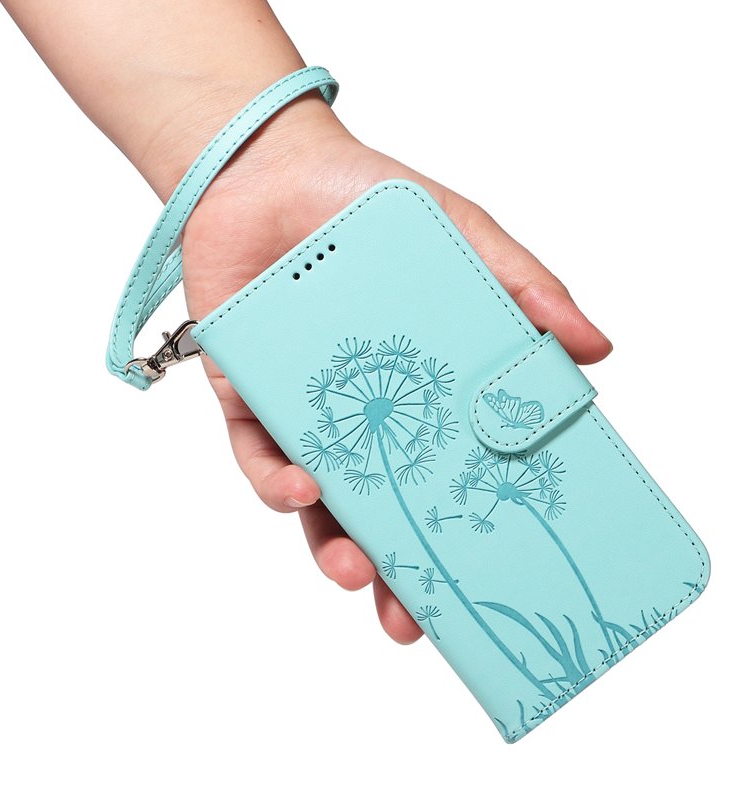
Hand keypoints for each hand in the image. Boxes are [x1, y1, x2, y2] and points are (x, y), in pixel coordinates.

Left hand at [181, 94, 612, 643]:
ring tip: (358, 572)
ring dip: (334, 544)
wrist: (270, 171)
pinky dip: (277, 479)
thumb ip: (521, 286)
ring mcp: (303, 410)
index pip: (448, 471)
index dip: (468, 525)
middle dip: (393, 570)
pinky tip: (303, 487)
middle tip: (411, 617)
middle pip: (379, 507)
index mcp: (421, 389)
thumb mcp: (459, 235)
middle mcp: (363, 411)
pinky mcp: (245, 396)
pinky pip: (257, 454)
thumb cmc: (369, 203)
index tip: (490, 572)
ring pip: (316, 501)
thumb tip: (593, 349)